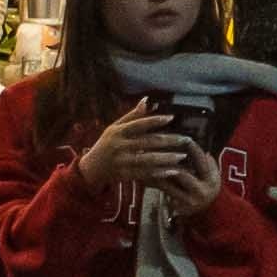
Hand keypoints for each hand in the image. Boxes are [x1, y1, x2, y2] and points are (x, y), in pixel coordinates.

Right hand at [72, 103, 190, 195]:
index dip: (155, 120)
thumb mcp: (114, 127)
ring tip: (183, 156)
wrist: (91, 169)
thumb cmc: (106, 144)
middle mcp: (119, 146)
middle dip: (168, 141)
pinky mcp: (124, 175)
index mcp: (117, 132)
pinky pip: (144, 174)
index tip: (172, 117)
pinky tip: (172, 171)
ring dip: (167, 158)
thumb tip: (147, 100)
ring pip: (148, 160)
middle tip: (186, 139)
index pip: (138, 124)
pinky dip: (159, 173)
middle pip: (147, 142)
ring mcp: (122, 162)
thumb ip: (132, 116)